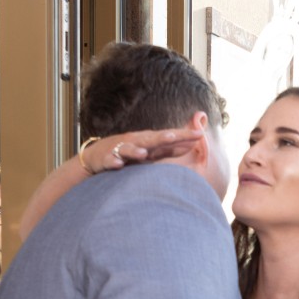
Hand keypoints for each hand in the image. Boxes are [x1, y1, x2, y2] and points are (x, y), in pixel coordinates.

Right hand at [80, 129, 204, 175]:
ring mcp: (120, 150)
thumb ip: (168, 150)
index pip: (168, 137)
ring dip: (136, 151)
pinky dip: (114, 162)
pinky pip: (111, 161)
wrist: (97, 155)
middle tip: (175, 136)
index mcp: (148, 140)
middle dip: (163, 138)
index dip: (183, 136)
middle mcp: (136, 142)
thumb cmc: (129, 153)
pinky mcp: (107, 159)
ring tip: (144, 153)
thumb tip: (189, 147)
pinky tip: (118, 165)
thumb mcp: (150, 151)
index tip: (200, 134)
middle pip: (152, 140)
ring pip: (129, 149)